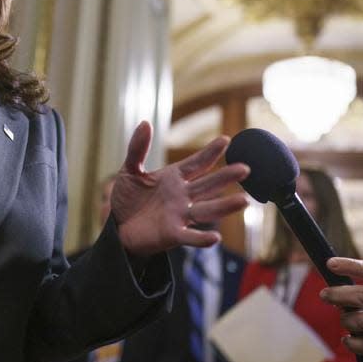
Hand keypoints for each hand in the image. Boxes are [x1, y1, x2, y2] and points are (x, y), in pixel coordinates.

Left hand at [110, 121, 248, 255]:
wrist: (117, 226)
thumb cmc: (127, 197)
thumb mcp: (130, 169)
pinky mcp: (172, 234)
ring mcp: (180, 215)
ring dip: (225, 206)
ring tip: (244, 201)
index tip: (226, 140)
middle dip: (226, 177)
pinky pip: (190, 236)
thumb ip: (138, 148)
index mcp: (175, 177)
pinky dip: (201, 238)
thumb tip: (146, 123)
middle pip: (208, 185)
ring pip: (207, 210)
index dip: (210, 152)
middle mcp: (183, 195)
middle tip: (245, 168)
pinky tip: (215, 238)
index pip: (197, 163)